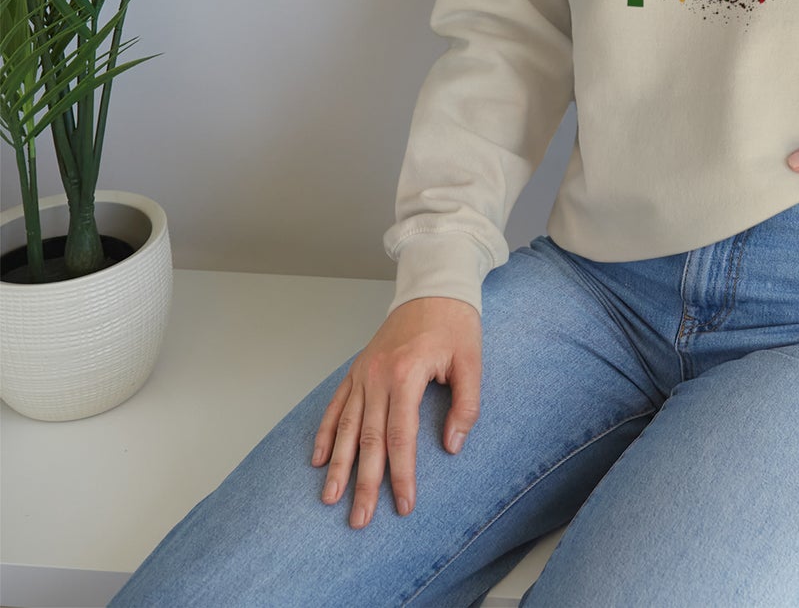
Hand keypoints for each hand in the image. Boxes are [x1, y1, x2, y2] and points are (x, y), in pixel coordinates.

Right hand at [312, 295, 480, 528]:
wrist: (434, 287)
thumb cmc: (455, 323)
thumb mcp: (471, 361)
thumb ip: (466, 405)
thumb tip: (452, 446)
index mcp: (406, 374)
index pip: (401, 436)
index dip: (402, 474)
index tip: (403, 504)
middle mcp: (378, 376)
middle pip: (368, 439)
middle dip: (363, 482)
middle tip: (359, 519)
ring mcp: (364, 372)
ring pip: (345, 426)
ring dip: (337, 465)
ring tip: (330, 499)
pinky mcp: (358, 369)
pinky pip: (336, 404)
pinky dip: (325, 432)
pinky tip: (318, 458)